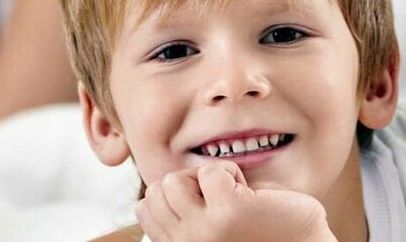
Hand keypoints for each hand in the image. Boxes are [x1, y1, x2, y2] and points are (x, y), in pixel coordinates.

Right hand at [134, 161, 332, 241]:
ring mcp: (204, 231)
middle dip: (189, 183)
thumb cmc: (261, 236)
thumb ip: (185, 216)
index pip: (144, 209)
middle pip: (157, 190)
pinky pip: (210, 171)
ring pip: (175, 179)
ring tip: (234, 196)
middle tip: (221, 199)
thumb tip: (161, 185)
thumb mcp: (209, 230)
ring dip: (208, 178)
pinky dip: (232, 172)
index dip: (175, 195)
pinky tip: (251, 194)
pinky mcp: (228, 211)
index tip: (205, 205)